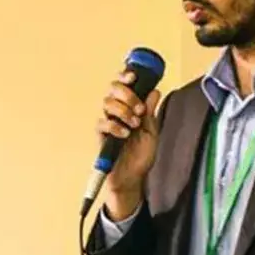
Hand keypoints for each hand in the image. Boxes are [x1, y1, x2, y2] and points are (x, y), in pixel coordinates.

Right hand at [95, 69, 161, 218]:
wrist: (132, 177)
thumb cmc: (140, 155)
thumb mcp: (152, 132)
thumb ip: (151, 112)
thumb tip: (154, 91)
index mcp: (129, 107)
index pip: (123, 85)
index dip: (125, 76)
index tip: (133, 76)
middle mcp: (116, 111)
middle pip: (113, 88)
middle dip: (127, 94)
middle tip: (139, 108)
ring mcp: (107, 122)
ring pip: (108, 103)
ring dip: (123, 111)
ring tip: (134, 124)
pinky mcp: (101, 135)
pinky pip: (102, 123)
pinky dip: (115, 126)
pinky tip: (125, 134)